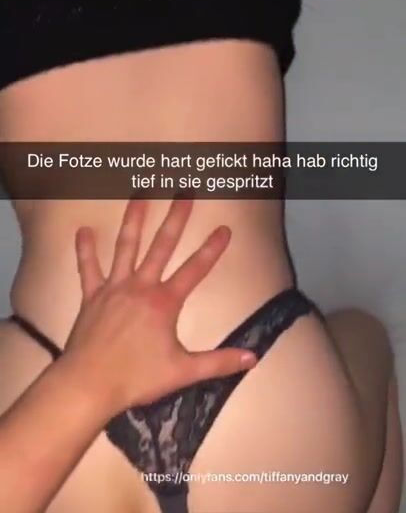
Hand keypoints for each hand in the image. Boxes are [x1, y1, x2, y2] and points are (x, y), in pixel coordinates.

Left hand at [63, 197, 256, 416]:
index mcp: (164, 302)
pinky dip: (85, 249)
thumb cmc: (137, 378)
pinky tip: (83, 230)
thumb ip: (219, 362)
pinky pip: (88, 268)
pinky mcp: (92, 296)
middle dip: (175, 217)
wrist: (88, 384)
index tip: (224, 227)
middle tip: (183, 191)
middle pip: (162, 245)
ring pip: (126, 246)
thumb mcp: (184, 372)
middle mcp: (141, 286)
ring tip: (139, 194)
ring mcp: (114, 288)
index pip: (196, 269)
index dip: (213, 248)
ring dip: (134, 219)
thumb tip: (253, 358)